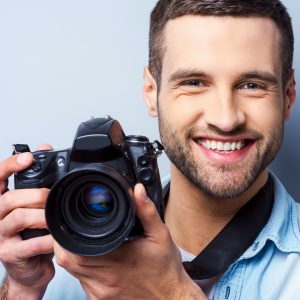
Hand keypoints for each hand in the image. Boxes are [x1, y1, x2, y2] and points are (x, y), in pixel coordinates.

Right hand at [0, 145, 54, 298]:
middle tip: (51, 197)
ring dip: (42, 216)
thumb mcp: (34, 204)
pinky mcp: (9, 254)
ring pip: (18, 218)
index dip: (9, 165)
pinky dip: (46, 239)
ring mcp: (0, 236)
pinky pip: (28, 244)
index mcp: (3, 202)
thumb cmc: (33, 233)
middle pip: (9, 198)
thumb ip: (38, 179)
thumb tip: (45, 148)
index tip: (27, 158)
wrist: (30, 267)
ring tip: (56, 218)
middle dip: (35, 195)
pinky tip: (56, 238)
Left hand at [54, 184, 205, 299]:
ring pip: (72, 272)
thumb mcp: (160, 235)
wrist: (170, 298)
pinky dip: (81, 268)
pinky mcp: (100, 299)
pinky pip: (81, 282)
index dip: (66, 236)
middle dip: (65, 242)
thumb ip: (147, 211)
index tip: (69, 222)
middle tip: (72, 228)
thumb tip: (138, 191)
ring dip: (72, 255)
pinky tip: (94, 259)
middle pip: (69, 261)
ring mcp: (101, 292)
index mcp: (118, 260)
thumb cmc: (165, 270)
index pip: (77, 250)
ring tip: (83, 241)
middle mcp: (106, 279)